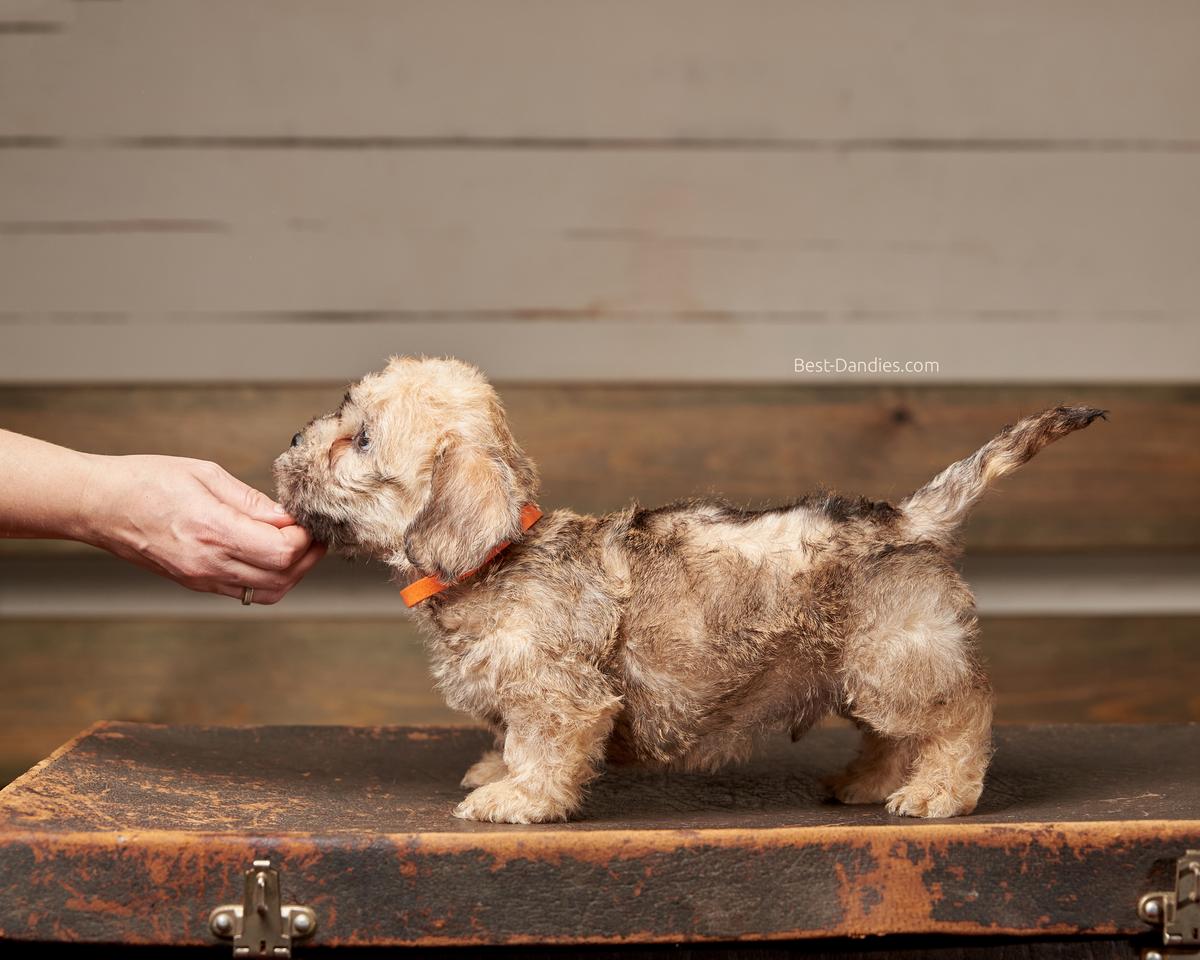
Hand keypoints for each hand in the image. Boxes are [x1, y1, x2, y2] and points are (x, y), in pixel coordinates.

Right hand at [79, 455, 325, 603]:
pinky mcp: (195, 583)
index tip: (305, 519)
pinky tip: (270, 555)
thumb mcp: (205, 475)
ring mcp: (201, 578)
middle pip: (282, 576)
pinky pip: (245, 593)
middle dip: (307, 556)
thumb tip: (286, 516)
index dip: (305, 537)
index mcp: (214, 531)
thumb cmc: (145, 481)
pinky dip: (268, 579)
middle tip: (313, 533)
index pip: (282, 551)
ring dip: (292, 573)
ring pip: (268, 592)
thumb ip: (251, 500)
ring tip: (296, 546)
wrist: (99, 506)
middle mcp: (209, 563)